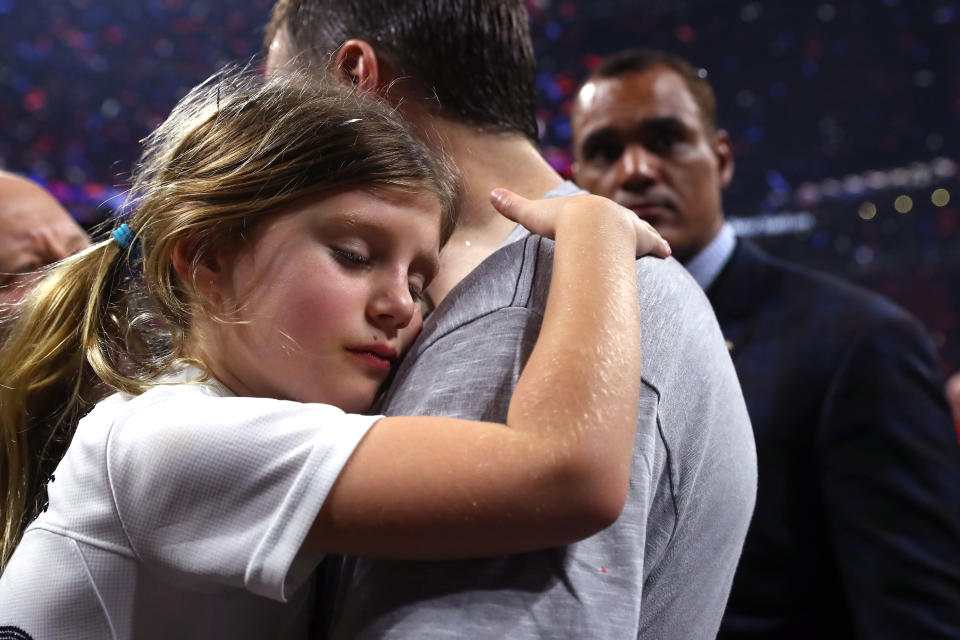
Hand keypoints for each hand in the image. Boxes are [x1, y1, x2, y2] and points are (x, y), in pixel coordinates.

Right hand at [490, 188, 670, 257]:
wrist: (589, 226)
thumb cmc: (560, 221)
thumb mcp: (532, 213)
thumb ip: (513, 206)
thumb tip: (491, 193)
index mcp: (590, 208)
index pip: (595, 212)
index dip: (597, 218)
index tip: (599, 221)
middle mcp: (614, 214)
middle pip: (621, 218)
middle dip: (626, 225)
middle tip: (630, 232)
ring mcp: (631, 226)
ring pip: (643, 229)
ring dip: (649, 236)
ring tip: (658, 244)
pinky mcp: (642, 241)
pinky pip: (654, 245)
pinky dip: (660, 248)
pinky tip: (668, 253)